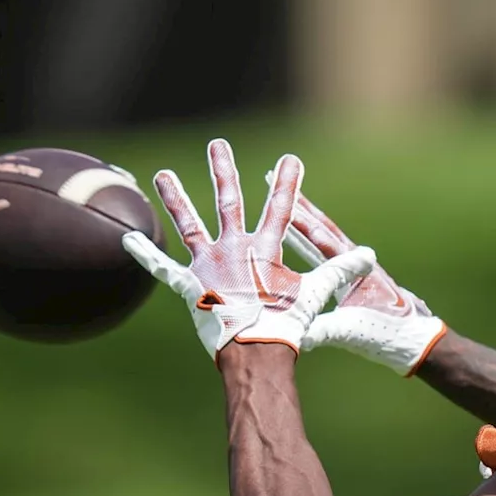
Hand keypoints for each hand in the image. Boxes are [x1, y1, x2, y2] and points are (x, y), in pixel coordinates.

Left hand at [122, 138, 376, 360]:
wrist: (254, 351)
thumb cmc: (287, 325)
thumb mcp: (316, 293)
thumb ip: (340, 270)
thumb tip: (370, 255)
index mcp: (266, 250)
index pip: (281, 208)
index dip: (288, 182)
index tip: (290, 158)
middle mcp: (234, 249)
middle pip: (228, 202)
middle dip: (224, 170)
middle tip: (218, 144)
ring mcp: (209, 266)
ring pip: (189, 224)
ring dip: (175, 198)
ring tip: (163, 173)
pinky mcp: (189, 287)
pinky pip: (163, 268)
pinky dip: (145, 254)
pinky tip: (126, 238)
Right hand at [281, 190, 445, 375]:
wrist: (417, 342)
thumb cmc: (390, 335)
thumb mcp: (352, 331)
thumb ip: (326, 327)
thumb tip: (296, 331)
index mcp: (357, 270)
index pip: (323, 241)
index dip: (302, 221)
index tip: (285, 198)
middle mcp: (356, 264)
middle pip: (322, 230)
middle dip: (300, 208)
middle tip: (277, 180)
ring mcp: (355, 271)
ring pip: (324, 240)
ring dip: (304, 221)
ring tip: (286, 201)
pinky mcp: (353, 282)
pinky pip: (326, 257)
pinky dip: (310, 243)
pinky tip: (300, 240)